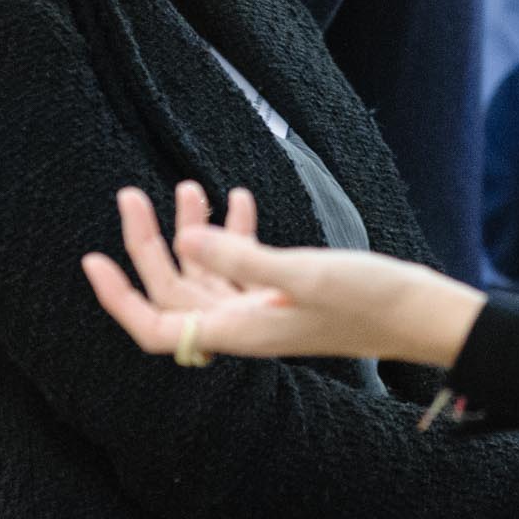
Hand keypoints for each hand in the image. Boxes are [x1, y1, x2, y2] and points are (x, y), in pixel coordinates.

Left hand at [81, 185, 487, 368]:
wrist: (425, 315)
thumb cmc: (371, 299)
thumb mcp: (303, 272)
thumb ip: (241, 256)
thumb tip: (184, 241)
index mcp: (239, 331)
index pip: (156, 327)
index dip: (119, 298)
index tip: (92, 260)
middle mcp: (244, 326)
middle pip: (174, 290)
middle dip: (148, 244)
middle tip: (130, 194)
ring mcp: (265, 312)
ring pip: (207, 273)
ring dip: (191, 232)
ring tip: (185, 186)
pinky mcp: (288, 296)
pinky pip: (244, 266)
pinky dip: (235, 234)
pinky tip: (240, 198)